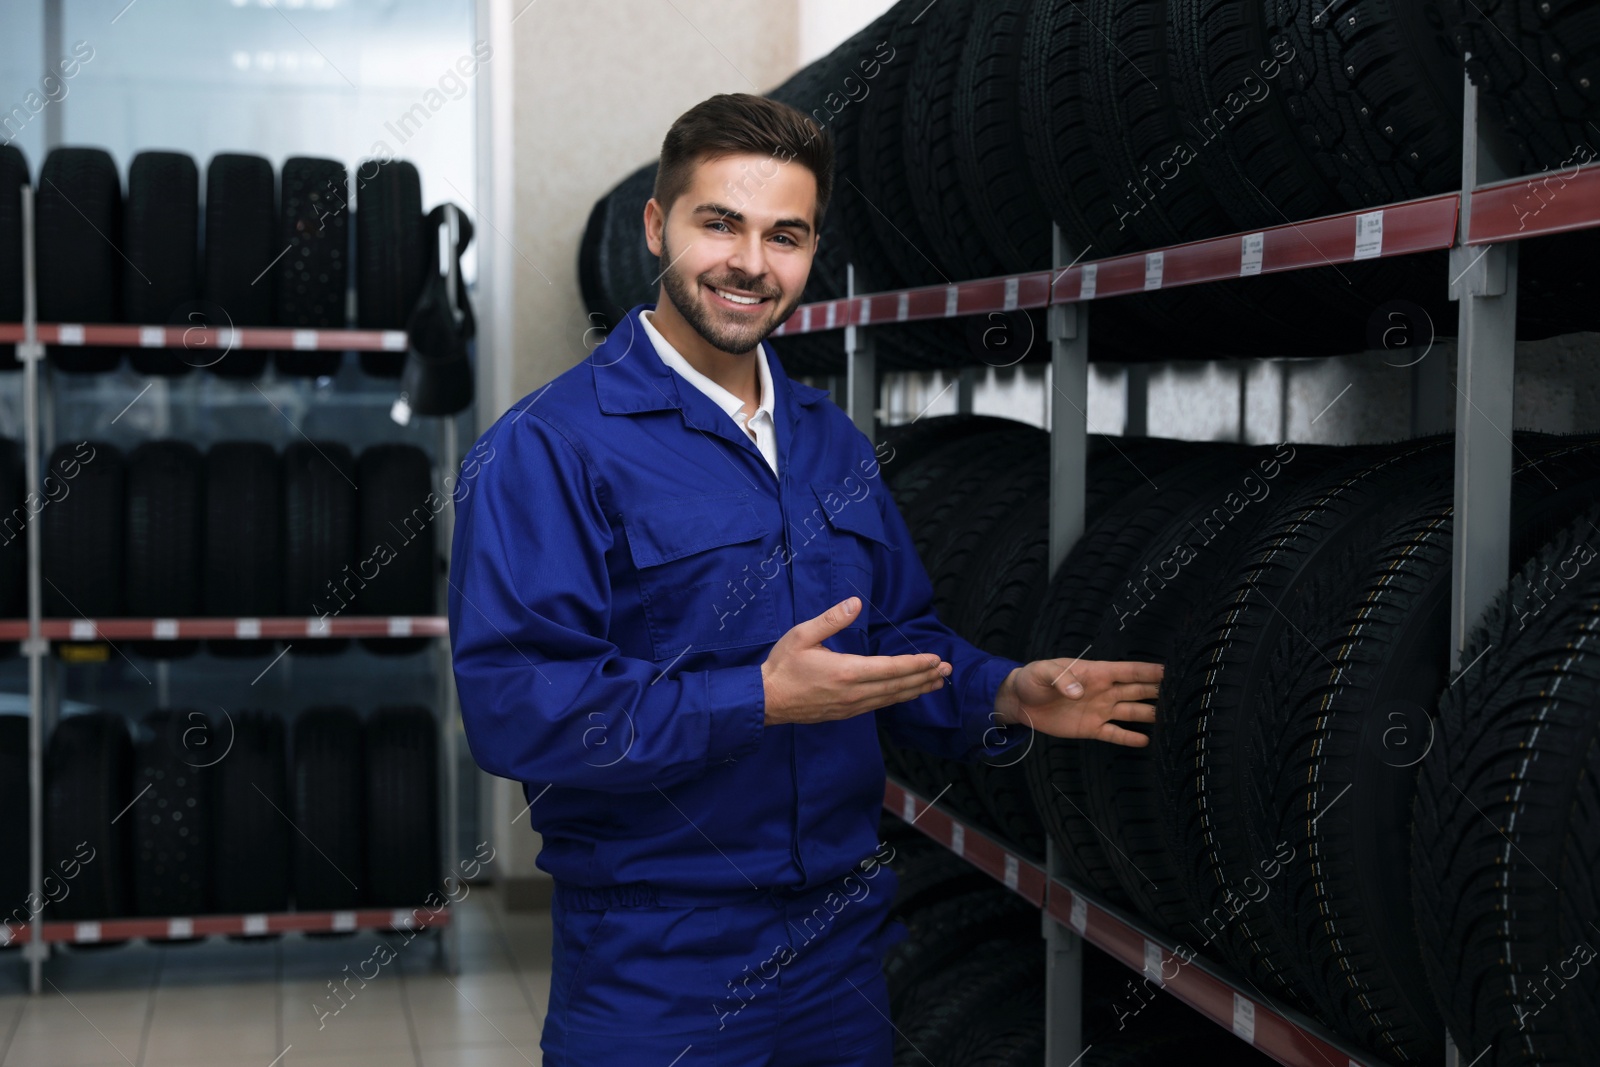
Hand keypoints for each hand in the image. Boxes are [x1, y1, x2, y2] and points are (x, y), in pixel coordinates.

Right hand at [761, 597, 950, 725]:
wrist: (766, 700)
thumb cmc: (782, 665)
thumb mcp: (802, 635)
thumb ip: (831, 619)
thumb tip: (854, 603)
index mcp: (846, 671)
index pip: (891, 668)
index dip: (916, 664)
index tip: (936, 659)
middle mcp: (854, 692)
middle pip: (898, 686)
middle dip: (925, 677)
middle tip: (948, 670)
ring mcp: (851, 706)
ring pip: (891, 698)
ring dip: (916, 689)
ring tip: (936, 683)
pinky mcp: (846, 713)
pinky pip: (879, 706)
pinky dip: (898, 698)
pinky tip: (906, 693)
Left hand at [993, 657, 1163, 746]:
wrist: (1019, 702)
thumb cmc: (1031, 680)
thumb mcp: (1042, 673)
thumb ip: (1061, 679)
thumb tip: (1078, 691)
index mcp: (1096, 673)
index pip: (1129, 671)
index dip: (1150, 671)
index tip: (1173, 671)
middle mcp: (1104, 691)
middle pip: (1138, 690)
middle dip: (1160, 691)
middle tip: (1184, 695)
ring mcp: (1100, 710)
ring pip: (1132, 712)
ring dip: (1151, 714)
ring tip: (1173, 719)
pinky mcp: (1092, 728)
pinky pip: (1115, 733)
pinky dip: (1130, 738)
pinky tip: (1147, 741)